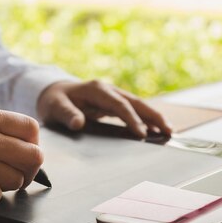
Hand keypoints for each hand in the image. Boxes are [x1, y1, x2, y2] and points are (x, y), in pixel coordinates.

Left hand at [37, 80, 171, 137]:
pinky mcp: (114, 103)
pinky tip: (156, 129)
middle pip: (135, 102)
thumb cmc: (53, 101)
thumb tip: (78, 123)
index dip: (132, 118)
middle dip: (153, 115)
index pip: (119, 104)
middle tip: (168, 130)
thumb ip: (66, 114)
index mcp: (96, 89)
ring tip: (169, 131)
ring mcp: (113, 95)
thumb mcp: (54, 107)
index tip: (142, 133)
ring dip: (154, 117)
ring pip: (138, 105)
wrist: (52, 93)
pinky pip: (133, 111)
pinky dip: (146, 119)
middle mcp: (108, 90)